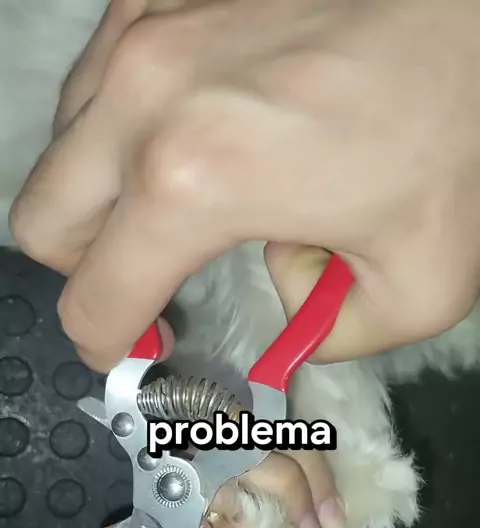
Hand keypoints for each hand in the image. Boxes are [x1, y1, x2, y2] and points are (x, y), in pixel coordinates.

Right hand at [10, 0, 479, 371]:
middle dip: (89, 270)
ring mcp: (143, 30)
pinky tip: (190, 135)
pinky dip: (124, 128)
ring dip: (103, 196)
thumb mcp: (418, 285)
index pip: (94, 299)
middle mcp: (147, 96)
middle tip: (148, 280)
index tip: (137, 348)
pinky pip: (98, 85)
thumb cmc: (460, 121)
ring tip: (180, 205)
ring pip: (63, 149)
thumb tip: (286, 304)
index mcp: (196, 179)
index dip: (111, 344)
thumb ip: (326, 330)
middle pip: (46, 222)